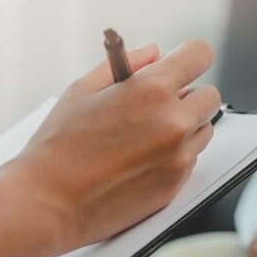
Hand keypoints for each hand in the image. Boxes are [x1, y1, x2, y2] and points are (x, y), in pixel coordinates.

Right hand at [0, 39, 219, 256]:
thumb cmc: (56, 148)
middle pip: (209, 96)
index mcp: (151, 91)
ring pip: (204, 130)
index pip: (200, 55)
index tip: (182, 64)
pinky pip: (191, 160)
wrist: (46, 203)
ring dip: (185, 127)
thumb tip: (154, 52)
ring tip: (144, 136)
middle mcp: (173, 123)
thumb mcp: (82, 91)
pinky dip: (174, 156)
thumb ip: (125, 64)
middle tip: (156, 105)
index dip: (189, 57)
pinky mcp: (175, 186)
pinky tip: (139, 160)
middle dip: (187, 96)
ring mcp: (178, 157)